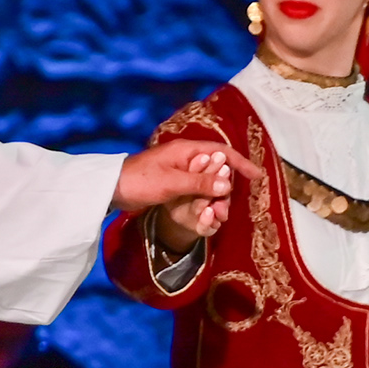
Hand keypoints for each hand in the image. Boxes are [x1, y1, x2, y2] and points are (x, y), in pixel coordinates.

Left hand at [115, 138, 232, 242]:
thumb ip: (199, 183)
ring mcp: (180, 172)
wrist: (111, 189)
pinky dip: (202, 203)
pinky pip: (195, 193)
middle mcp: (187, 159)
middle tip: (225, 211)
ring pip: (206, 185)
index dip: (240, 164)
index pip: (222, 153)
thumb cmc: (139, 180)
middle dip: (225, 191)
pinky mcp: (173, 185)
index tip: (257, 176)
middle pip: (216, 172)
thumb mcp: (171, 183)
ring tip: (216, 217)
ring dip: (214, 200)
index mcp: (187, 150)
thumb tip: (227, 185)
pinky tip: (206, 215)